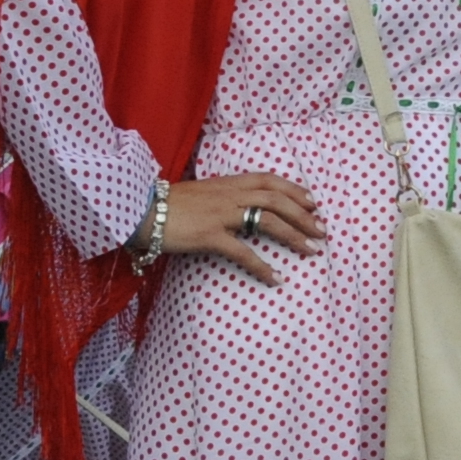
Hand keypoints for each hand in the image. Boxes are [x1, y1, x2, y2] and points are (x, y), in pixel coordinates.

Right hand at [158, 174, 324, 284]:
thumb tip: (244, 208)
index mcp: (229, 183)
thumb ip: (225, 196)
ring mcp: (222, 214)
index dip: (295, 191)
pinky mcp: (210, 235)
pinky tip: (276, 278)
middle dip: (304, 215)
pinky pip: (243, 252)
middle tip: (322, 231)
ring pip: (268, 222)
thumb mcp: (203, 193)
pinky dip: (262, 266)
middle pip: (277, 200)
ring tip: (311, 250)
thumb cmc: (169, 204)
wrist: (138, 209)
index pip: (270, 181)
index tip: (313, 203)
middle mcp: (230, 194)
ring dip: (294, 236)